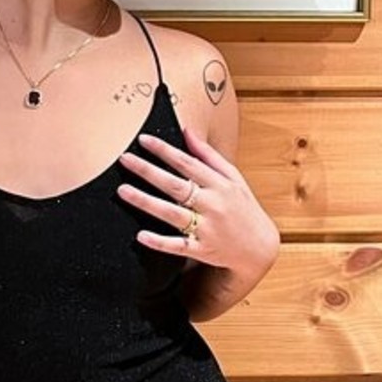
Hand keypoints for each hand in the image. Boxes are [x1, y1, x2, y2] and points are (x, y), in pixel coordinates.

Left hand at [116, 124, 279, 267]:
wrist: (260, 248)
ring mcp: (207, 228)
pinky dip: (160, 241)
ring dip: (146, 202)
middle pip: (175, 185)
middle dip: (148, 171)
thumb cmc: (243, 207)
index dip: (164, 150)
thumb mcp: (233, 177)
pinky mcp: (202, 250)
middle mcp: (213, 204)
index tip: (143, 139)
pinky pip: (178, 246)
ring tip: (122, 190)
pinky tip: (140, 235)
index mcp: (219, 184)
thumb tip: (187, 131)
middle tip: (124, 159)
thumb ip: (208, 155)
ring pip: (172, 214)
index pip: (187, 163)